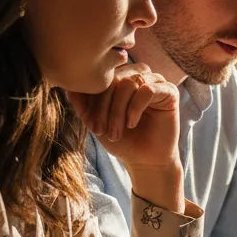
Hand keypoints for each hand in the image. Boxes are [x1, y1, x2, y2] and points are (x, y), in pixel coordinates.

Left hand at [67, 63, 184, 211]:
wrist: (145, 161)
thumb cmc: (122, 140)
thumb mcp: (96, 121)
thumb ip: (83, 103)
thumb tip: (67, 86)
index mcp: (121, 77)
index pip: (102, 77)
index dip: (93, 99)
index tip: (92, 126)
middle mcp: (139, 75)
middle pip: (115, 78)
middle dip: (104, 106)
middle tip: (101, 130)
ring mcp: (156, 81)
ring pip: (129, 83)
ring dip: (118, 110)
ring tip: (116, 132)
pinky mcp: (169, 91)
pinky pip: (148, 90)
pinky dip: (135, 108)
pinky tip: (132, 124)